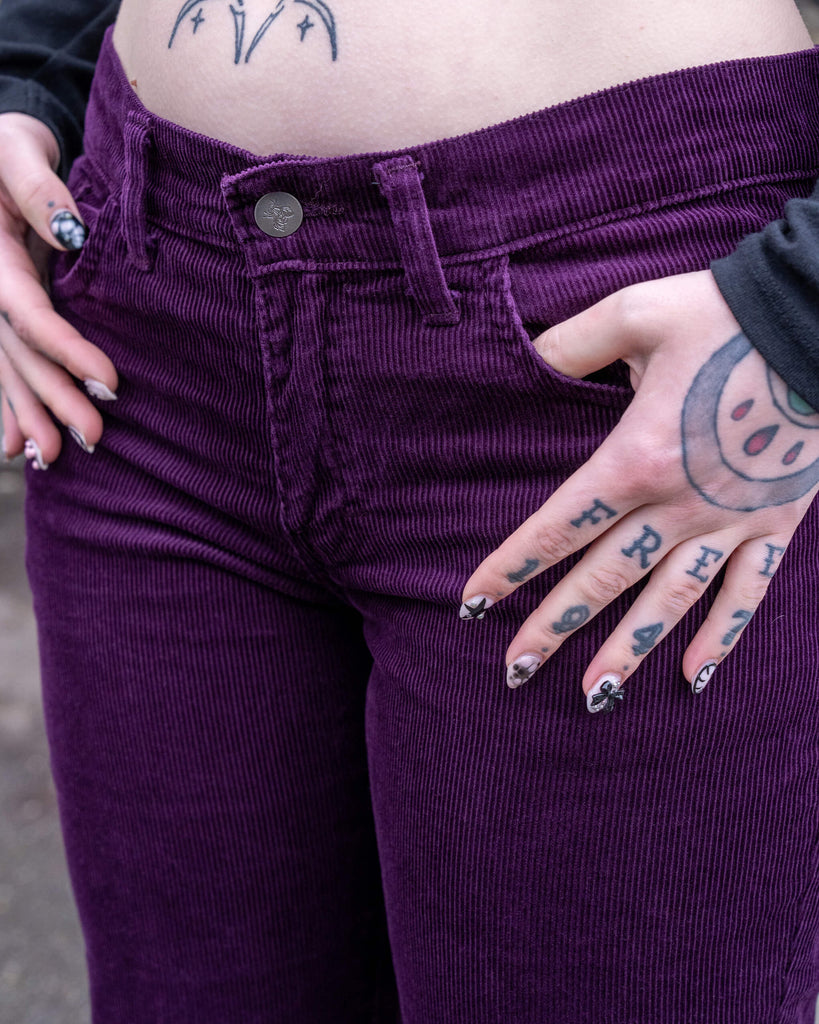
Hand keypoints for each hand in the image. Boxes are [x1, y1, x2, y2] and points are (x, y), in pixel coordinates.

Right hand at [0, 112, 117, 468]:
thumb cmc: (8, 143)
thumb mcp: (17, 150)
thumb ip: (40, 189)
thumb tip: (71, 233)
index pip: (27, 312)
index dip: (65, 348)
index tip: (109, 382)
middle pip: (17, 351)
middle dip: (52, 397)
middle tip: (91, 439)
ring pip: (6, 365)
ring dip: (29, 411)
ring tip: (52, 457)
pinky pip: (0, 361)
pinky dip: (8, 401)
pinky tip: (17, 444)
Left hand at [460, 270, 818, 710]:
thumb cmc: (725, 312)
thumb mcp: (635, 314)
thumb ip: (572, 345)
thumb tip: (527, 359)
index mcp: (637, 456)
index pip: (558, 526)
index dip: (510, 566)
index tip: (472, 602)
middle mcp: (679, 504)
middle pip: (602, 579)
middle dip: (553, 627)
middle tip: (514, 670)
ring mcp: (731, 521)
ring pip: (668, 602)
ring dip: (628, 651)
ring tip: (592, 697)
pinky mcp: (776, 523)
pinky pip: (747, 593)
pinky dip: (722, 637)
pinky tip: (694, 676)